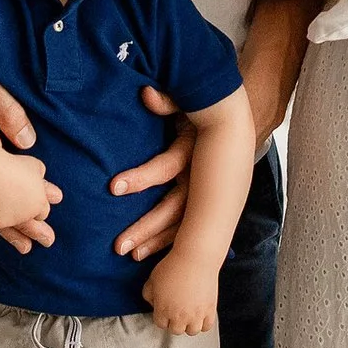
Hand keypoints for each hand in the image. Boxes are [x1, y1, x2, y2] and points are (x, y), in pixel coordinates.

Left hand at [110, 87, 195, 259]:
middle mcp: (203, 175)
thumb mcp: (187, 100)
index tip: (113, 187)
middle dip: (147, 226)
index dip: (142, 177)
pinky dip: (170, 241)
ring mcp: (207, 193)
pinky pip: (189, 227)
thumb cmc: (201, 111)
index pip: (167, 166)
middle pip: (175, 206)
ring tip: (130, 254)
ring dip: (156, 240)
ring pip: (183, 223)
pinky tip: (150, 254)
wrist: (233, 123)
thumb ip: (169, 100)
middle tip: (119, 244)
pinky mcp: (206, 203)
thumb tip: (147, 94)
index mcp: (196, 148)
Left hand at [143, 251, 219, 335]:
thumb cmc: (173, 265)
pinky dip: (203, 322)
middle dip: (175, 321)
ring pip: (192, 331)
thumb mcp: (153, 278)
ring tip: (189, 313)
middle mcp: (178, 316)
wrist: (195, 258)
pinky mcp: (209, 310)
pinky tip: (200, 313)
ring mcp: (195, 315)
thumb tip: (153, 302)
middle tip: (177, 310)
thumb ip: (148, 293)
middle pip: (176, 330)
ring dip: (190, 324)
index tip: (166, 309)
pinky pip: (206, 326)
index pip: (160, 324)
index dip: (163, 316)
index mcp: (162, 310)